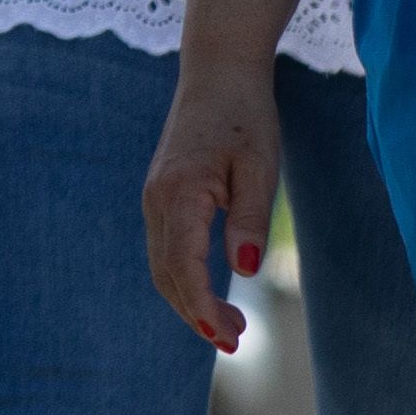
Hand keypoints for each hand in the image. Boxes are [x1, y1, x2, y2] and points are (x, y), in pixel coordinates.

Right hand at [138, 61, 283, 354]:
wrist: (218, 72)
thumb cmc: (245, 115)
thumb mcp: (260, 165)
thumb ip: (249, 218)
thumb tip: (243, 270)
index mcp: (180, 193)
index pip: (183, 267)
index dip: (201, 307)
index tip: (227, 337)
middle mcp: (158, 200)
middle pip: (167, 274)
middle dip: (196, 313)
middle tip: (236, 342)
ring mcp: (155, 198)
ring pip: (163, 265)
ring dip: (190, 300)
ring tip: (230, 326)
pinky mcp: (162, 196)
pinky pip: (166, 248)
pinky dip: (185, 278)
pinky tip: (211, 290)